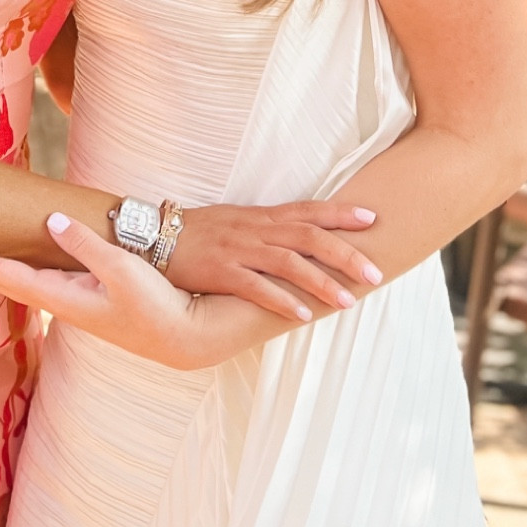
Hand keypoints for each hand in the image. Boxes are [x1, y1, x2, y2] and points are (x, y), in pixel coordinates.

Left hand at [0, 213, 234, 371]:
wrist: (186, 338)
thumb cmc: (156, 304)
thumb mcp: (121, 268)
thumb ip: (84, 244)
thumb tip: (49, 220)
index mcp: (63, 298)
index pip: (8, 276)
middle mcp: (64, 304)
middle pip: (9, 283)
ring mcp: (77, 305)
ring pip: (26, 284)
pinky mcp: (92, 301)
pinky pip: (46, 283)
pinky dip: (25, 272)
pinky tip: (26, 264)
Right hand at [171, 201, 382, 320]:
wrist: (151, 237)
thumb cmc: (195, 233)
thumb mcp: (235, 222)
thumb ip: (267, 229)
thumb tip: (301, 238)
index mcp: (259, 217)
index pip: (308, 210)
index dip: (341, 213)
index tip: (373, 218)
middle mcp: (253, 230)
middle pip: (308, 236)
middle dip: (345, 254)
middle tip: (375, 272)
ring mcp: (237, 250)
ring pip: (289, 262)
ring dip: (321, 282)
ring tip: (348, 301)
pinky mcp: (219, 271)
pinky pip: (255, 286)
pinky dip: (281, 300)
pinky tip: (302, 316)